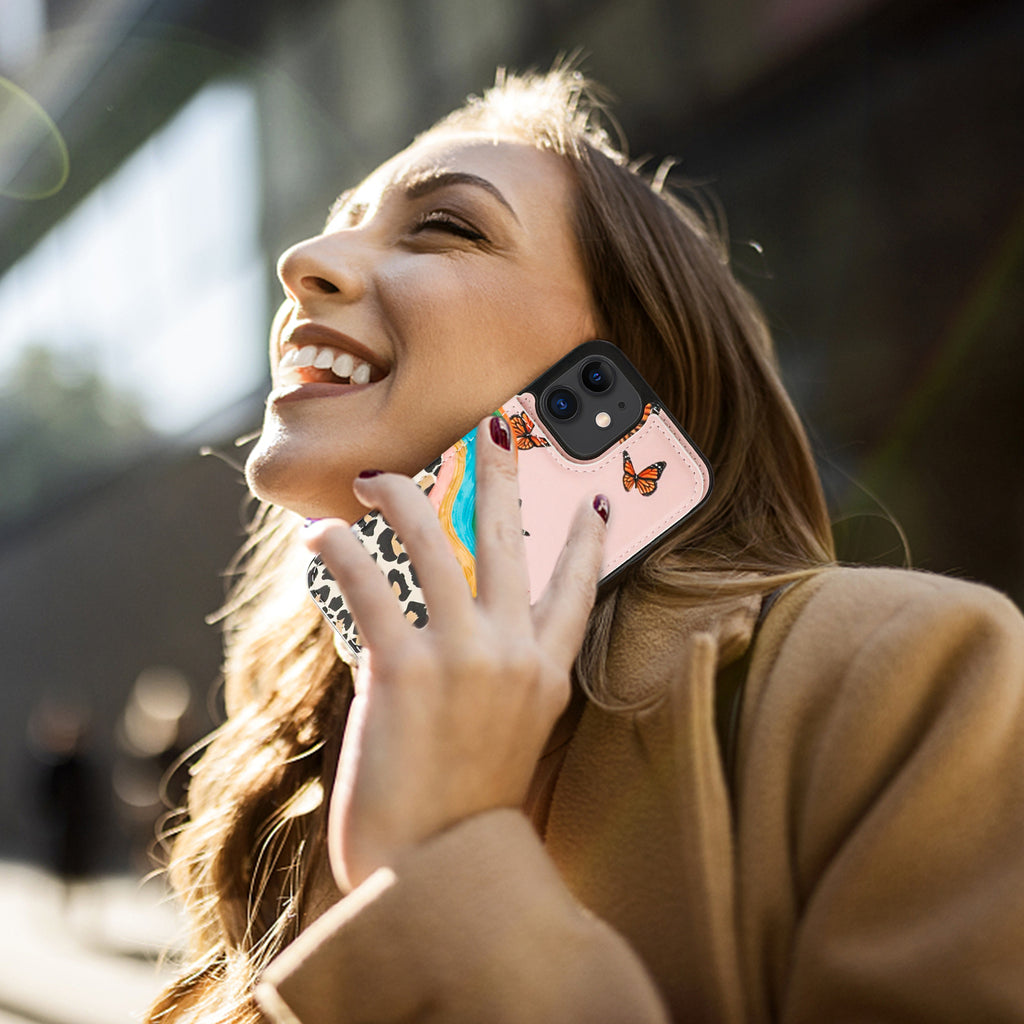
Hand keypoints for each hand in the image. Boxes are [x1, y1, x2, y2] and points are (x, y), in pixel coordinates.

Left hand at [303, 414, 608, 890]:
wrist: (436, 875)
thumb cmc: (461, 812)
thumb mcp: (505, 738)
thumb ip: (496, 678)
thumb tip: (449, 623)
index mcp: (546, 675)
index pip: (578, 589)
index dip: (586, 540)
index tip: (593, 502)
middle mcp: (515, 655)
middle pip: (513, 539)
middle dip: (502, 474)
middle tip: (494, 431)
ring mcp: (465, 657)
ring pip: (436, 541)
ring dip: (400, 496)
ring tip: (373, 479)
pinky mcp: (406, 668)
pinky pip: (370, 582)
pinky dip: (340, 551)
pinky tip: (320, 538)